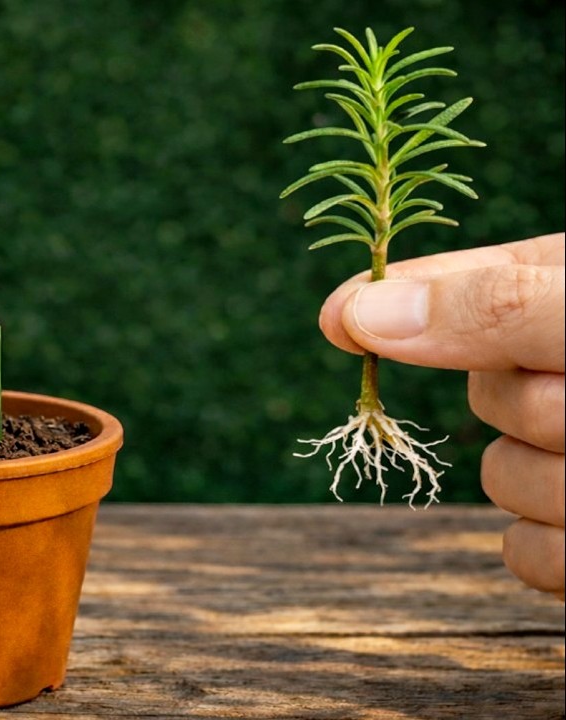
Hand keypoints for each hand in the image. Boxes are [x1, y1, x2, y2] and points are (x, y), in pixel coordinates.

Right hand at [319, 233, 564, 599]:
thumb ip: (499, 310)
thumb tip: (357, 315)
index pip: (470, 285)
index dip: (400, 298)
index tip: (334, 318)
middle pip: (482, 397)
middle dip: (534, 412)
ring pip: (500, 483)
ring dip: (554, 488)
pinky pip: (526, 557)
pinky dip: (559, 557)